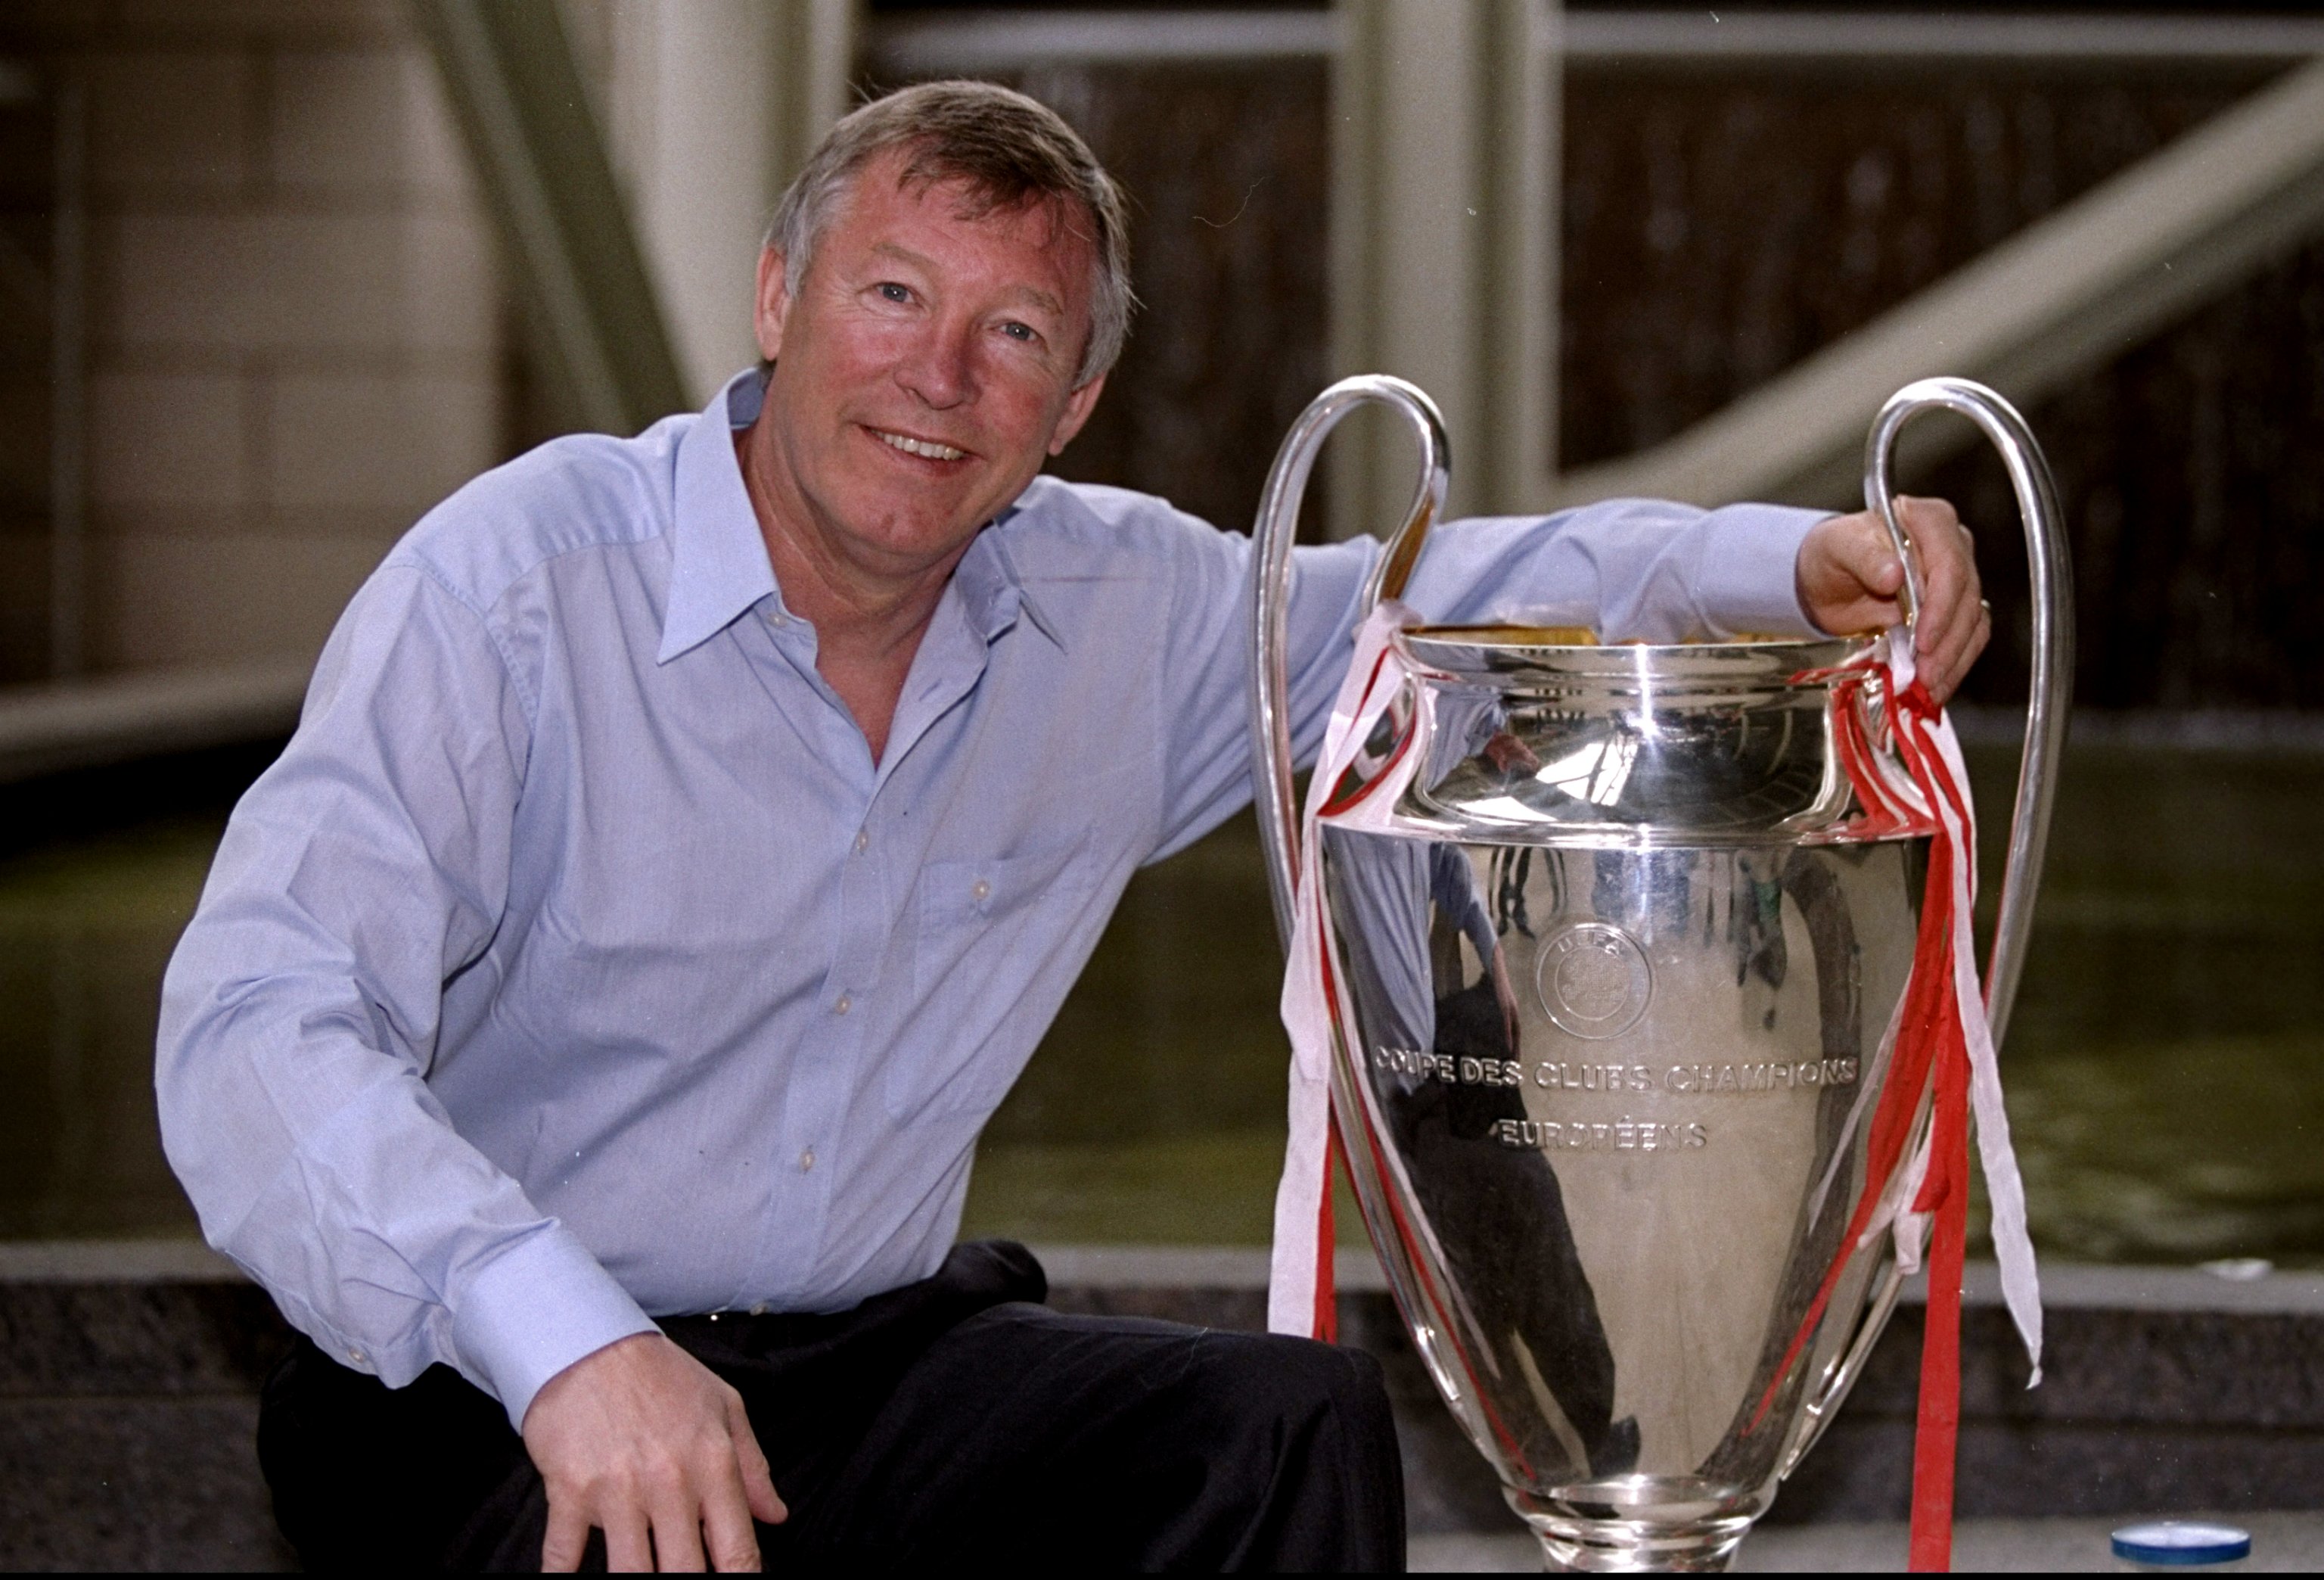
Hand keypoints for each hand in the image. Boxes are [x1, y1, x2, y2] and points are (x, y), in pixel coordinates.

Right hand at [522, 1332, 785, 1571]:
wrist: (589, 1342)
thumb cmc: (660, 1375)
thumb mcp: (724, 1407)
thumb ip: (753, 1467)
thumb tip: (775, 1515)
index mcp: (713, 1463)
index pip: (737, 1549)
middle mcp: (669, 1482)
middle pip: (685, 1573)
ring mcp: (616, 1490)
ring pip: (631, 1574)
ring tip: (645, 1579)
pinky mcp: (569, 1491)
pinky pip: (563, 1557)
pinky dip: (563, 1577)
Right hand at [1489, 947, 1520, 1059]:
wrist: (1494, 961)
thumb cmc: (1493, 975)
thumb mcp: (1491, 991)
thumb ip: (1489, 1000)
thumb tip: (1481, 1007)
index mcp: (1510, 1007)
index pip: (1514, 1028)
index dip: (1515, 1042)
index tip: (1513, 1056)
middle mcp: (1513, 1008)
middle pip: (1517, 1032)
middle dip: (1516, 1048)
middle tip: (1515, 1062)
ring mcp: (1510, 1006)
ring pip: (1514, 1029)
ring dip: (1514, 1044)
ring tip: (1512, 1058)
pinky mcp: (1505, 1003)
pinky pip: (1507, 1022)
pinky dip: (1508, 1034)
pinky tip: (1508, 1043)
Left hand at [1794, 496, 1990, 704]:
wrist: (1828, 577)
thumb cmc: (1835, 553)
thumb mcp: (1838, 548)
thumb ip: (1865, 556)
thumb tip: (1893, 574)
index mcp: (1929, 521)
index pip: (1949, 564)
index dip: (1940, 606)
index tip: (1923, 639)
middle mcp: (1953, 547)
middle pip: (1966, 598)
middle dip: (1946, 642)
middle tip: (1925, 673)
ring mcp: (1957, 580)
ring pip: (1972, 623)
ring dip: (1952, 659)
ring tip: (1928, 686)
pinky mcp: (1954, 610)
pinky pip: (1966, 640)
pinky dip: (1953, 665)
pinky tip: (1935, 686)